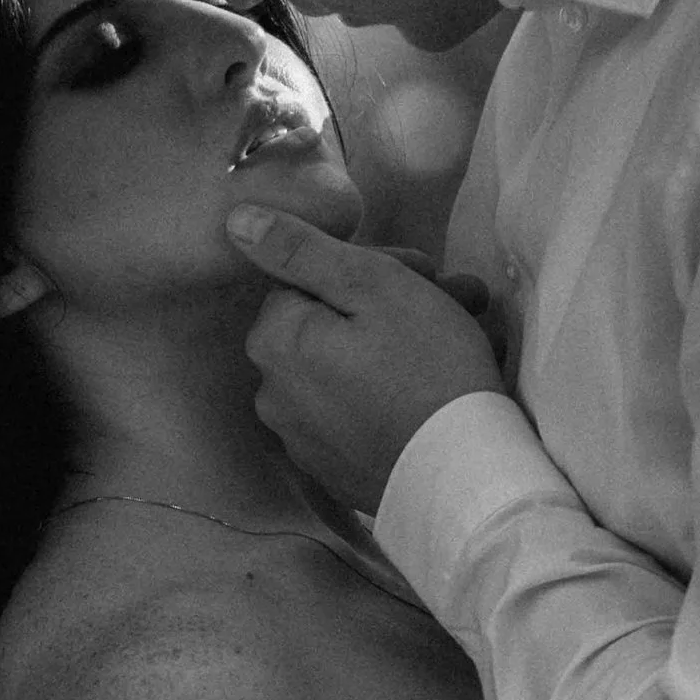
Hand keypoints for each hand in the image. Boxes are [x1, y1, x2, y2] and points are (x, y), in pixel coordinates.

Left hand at [227, 204, 506, 512]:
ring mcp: (302, 440)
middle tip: (454, 298)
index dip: (370, 267)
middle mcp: (272, 395)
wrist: (465, 477)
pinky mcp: (334, 470)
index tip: (425, 272)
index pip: (309, 277)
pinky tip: (433, 388)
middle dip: (389, 303)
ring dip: (395, 345)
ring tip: (460, 338)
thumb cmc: (427, 368)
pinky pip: (355, 412)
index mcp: (273, 342)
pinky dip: (387, 392)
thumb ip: (298, 249)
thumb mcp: (370, 286)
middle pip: (326, 323)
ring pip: (345, 367)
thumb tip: (234, 222)